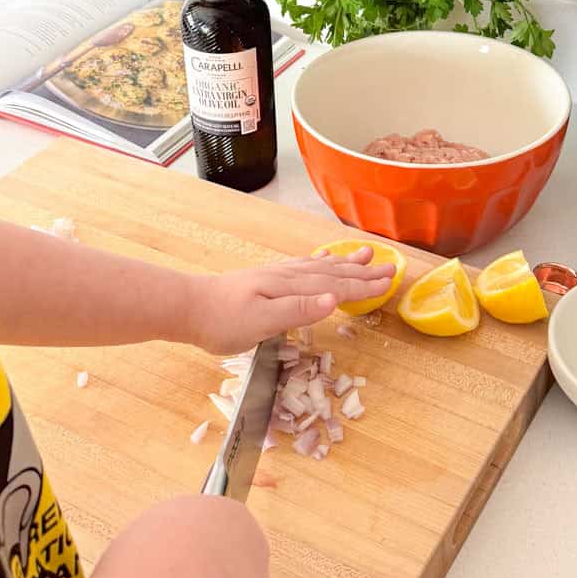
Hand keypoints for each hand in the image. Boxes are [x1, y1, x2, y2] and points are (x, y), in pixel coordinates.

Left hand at [184, 245, 393, 353]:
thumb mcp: (261, 322)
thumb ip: (298, 310)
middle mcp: (286, 277)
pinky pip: (303, 267)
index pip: (335, 285)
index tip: (389, 281)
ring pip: (320, 267)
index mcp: (289, 287)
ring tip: (365, 255)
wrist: (187, 308)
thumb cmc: (221, 321)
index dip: (364, 285)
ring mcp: (275, 277)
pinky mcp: (266, 280)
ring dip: (345, 264)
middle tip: (390, 267)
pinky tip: (322, 261)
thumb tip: (335, 299)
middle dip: (362, 272)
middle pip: (332, 273)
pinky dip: (320, 263)